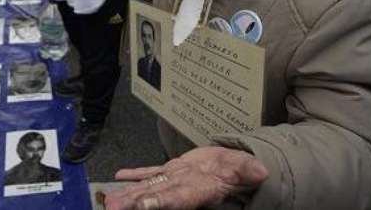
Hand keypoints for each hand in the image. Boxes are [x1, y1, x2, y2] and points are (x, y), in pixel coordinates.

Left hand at [103, 147, 267, 209]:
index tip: (142, 206)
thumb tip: (261, 171)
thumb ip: (248, 170)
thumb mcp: (246, 168)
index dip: (159, 202)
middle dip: (134, 203)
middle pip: (155, 197)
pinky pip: (151, 173)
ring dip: (128, 193)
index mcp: (198, 190)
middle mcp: (182, 189)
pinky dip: (135, 174)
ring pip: (148, 187)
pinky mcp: (171, 170)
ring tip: (109, 199)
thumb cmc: (240, 170)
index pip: (176, 199)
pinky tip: (119, 176)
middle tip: (112, 207)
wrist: (234, 166)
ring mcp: (174, 181)